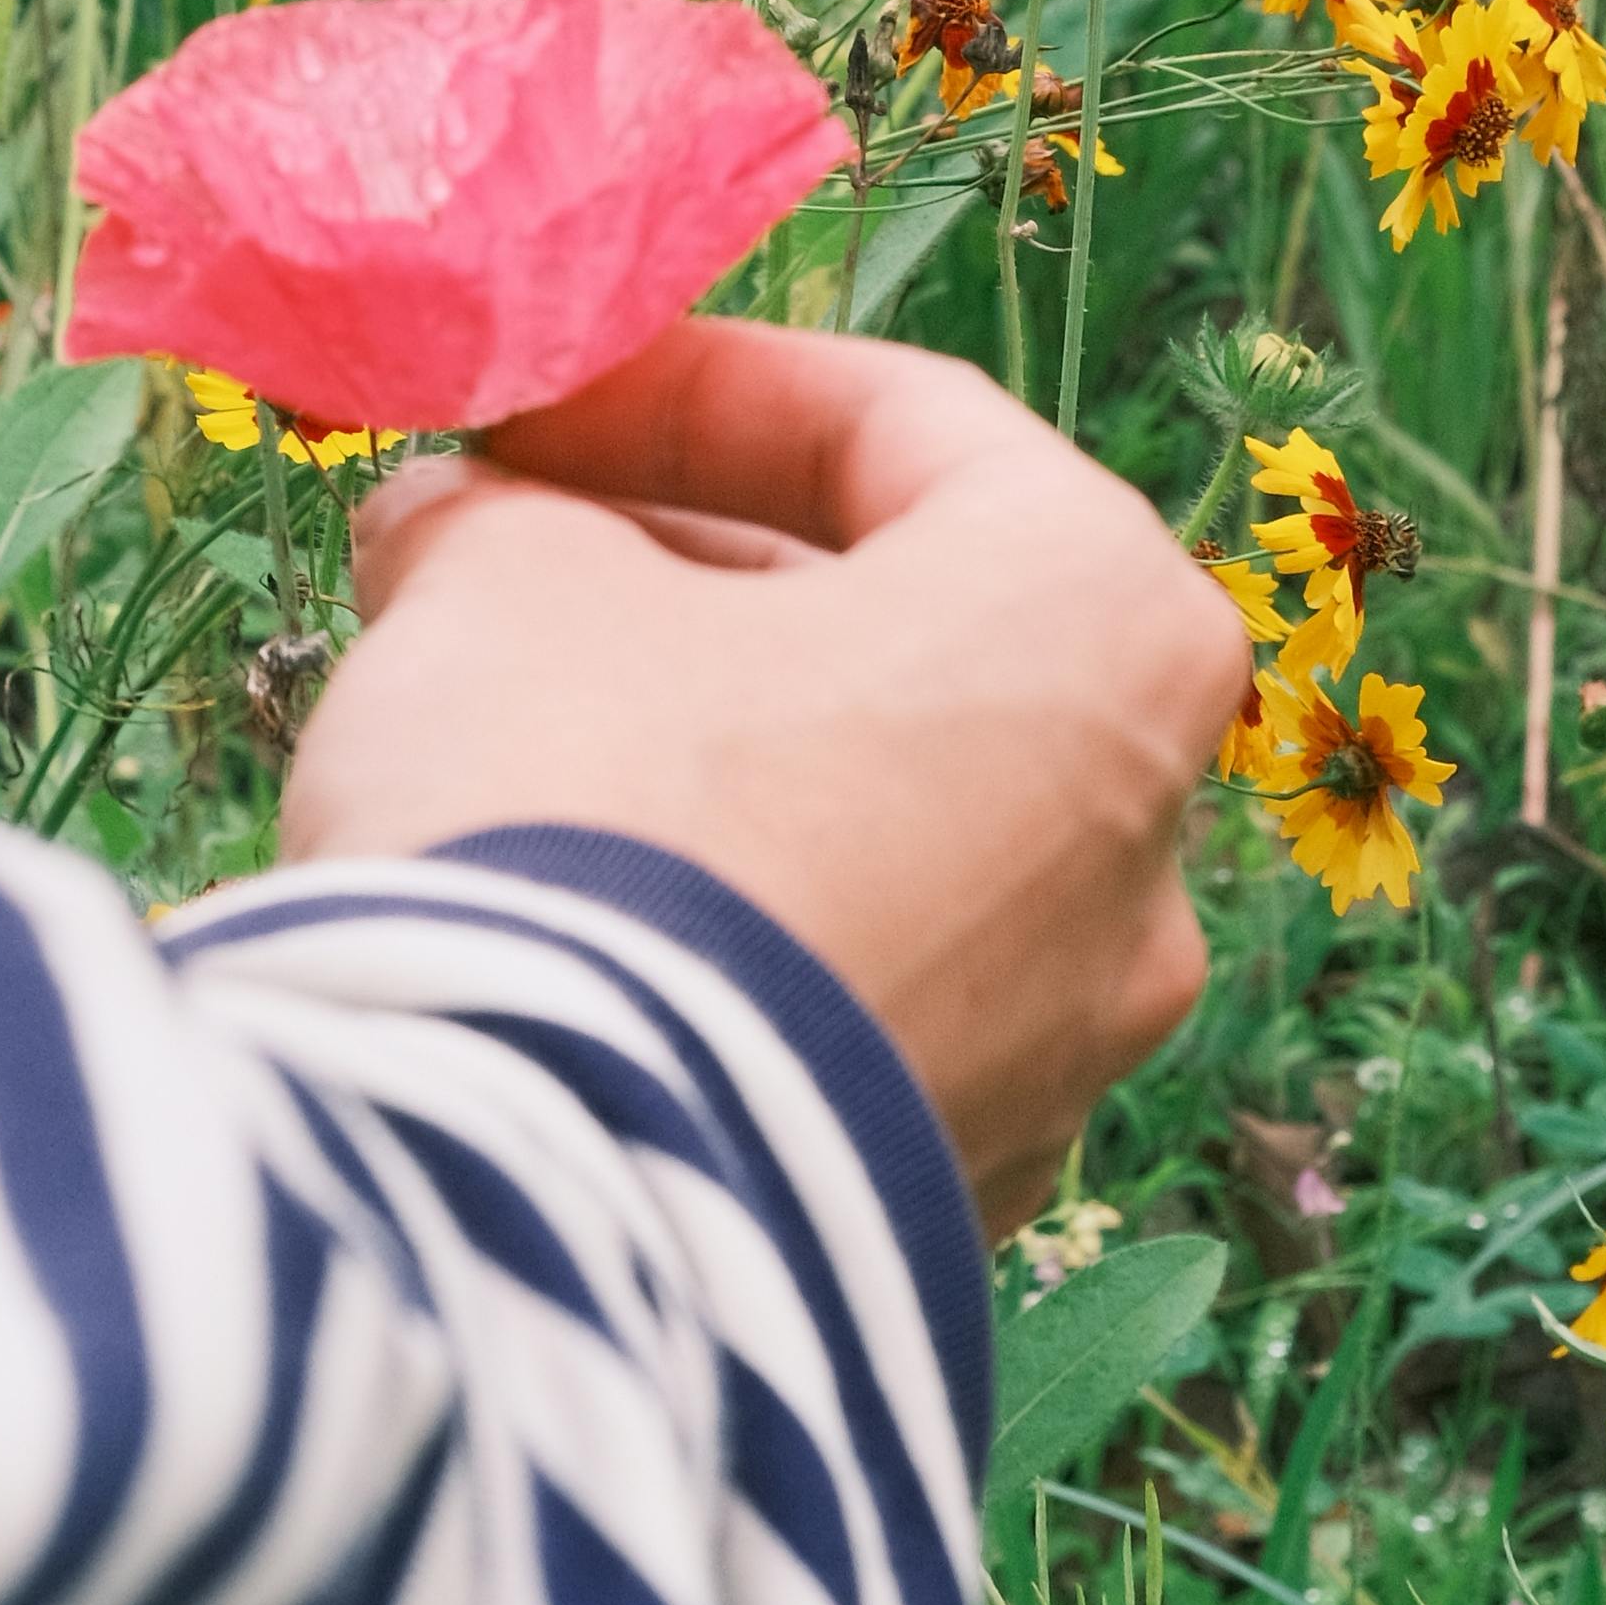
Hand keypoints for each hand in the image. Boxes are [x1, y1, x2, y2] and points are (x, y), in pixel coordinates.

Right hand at [287, 322, 1246, 1225]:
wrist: (535, 1215)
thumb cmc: (571, 806)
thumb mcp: (506, 582)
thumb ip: (505, 521)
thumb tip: (465, 528)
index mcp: (1104, 627)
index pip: (901, 428)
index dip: (684, 389)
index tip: (525, 404)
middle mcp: (1140, 849)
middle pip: (902, 640)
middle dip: (677, 575)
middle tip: (483, 557)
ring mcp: (1062, 1055)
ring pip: (871, 833)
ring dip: (691, 756)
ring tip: (484, 732)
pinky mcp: (950, 1206)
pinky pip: (832, 1004)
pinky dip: (712, 936)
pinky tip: (539, 928)